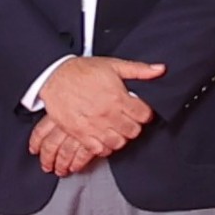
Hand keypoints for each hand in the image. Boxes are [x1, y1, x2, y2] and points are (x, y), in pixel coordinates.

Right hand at [34, 56, 164, 169]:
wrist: (54, 76)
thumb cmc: (82, 70)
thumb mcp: (113, 64)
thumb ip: (139, 69)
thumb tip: (160, 69)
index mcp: (118, 97)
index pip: (144, 116)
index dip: (144, 113)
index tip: (140, 111)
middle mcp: (107, 114)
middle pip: (133, 131)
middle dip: (133, 125)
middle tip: (128, 120)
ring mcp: (94, 126)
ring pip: (118, 143)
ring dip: (120, 137)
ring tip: (116, 129)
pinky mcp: (80, 133)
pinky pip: (99, 150)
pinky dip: (104, 147)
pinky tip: (103, 137)